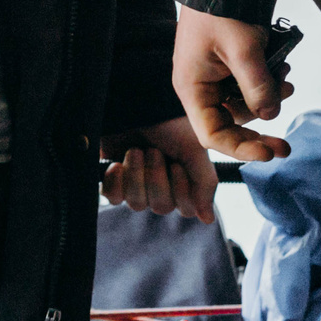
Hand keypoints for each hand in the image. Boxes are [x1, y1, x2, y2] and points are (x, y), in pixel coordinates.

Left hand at [100, 116, 219, 222]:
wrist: (136, 100)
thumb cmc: (169, 120)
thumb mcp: (194, 149)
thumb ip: (205, 184)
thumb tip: (208, 220)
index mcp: (184, 179)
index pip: (185, 208)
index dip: (180, 189)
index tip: (177, 165)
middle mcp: (162, 185)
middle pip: (161, 207)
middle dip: (156, 177)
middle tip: (153, 151)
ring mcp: (137, 182)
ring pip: (137, 203)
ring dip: (136, 175)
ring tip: (136, 150)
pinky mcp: (114, 177)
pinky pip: (112, 198)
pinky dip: (115, 182)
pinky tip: (117, 165)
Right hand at [171, 7, 294, 162]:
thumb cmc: (222, 8)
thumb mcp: (244, 49)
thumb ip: (258, 87)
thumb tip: (271, 116)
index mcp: (192, 87)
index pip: (212, 134)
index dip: (240, 148)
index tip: (269, 152)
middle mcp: (200, 86)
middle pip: (229, 124)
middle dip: (260, 127)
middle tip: (287, 145)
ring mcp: (213, 76)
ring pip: (243, 105)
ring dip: (267, 99)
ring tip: (287, 81)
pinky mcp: (227, 65)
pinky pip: (248, 86)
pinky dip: (267, 84)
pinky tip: (282, 71)